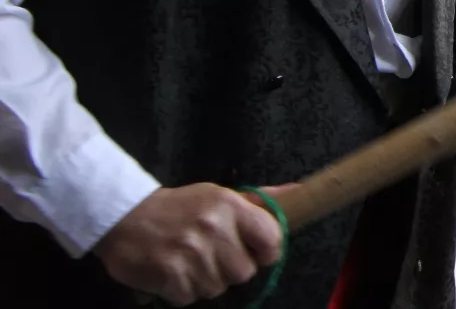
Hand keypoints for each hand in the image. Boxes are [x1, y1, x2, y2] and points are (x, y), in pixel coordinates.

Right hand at [92, 183, 283, 305]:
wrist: (124, 215)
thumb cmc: (180, 206)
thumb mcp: (219, 194)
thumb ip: (259, 199)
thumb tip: (297, 191)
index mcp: (230, 206)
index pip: (271, 239)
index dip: (266, 251)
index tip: (254, 251)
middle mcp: (214, 229)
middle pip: (245, 271)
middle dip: (231, 268)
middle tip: (212, 254)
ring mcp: (191, 253)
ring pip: (218, 287)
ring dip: (205, 280)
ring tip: (189, 260)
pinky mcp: (170, 275)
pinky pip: (191, 297)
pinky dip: (183, 290)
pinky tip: (173, 271)